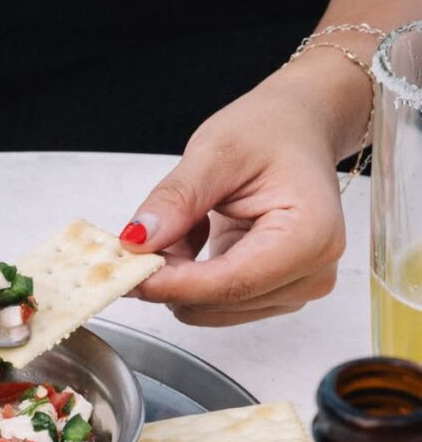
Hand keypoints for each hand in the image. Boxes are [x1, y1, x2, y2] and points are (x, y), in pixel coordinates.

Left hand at [118, 58, 358, 325]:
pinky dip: (189, 278)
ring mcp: (295, 290)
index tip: (129, 274)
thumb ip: (176, 200)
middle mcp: (312, 272)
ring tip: (186, 222)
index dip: (175, 284)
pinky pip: (212, 304)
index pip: (234, 282)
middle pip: (220, 301)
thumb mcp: (215, 152)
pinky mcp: (273, 296)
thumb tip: (139, 241)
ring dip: (179, 276)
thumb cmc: (270, 133)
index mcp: (311, 234)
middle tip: (142, 236)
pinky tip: (196, 239)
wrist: (296, 132)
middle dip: (170, 277)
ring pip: (209, 309)